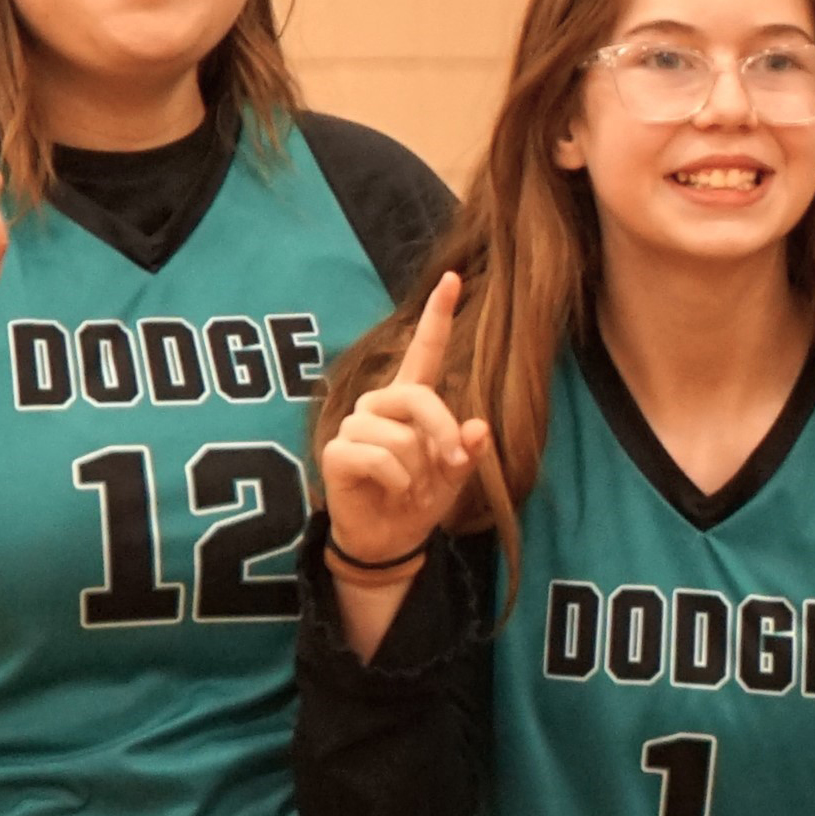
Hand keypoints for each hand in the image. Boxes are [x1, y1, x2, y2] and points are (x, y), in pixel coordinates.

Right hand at [317, 275, 495, 573]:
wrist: (389, 536)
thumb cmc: (420, 497)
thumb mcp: (455, 474)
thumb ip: (468, 450)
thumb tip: (478, 428)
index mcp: (409, 399)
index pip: (423, 350)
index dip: (437, 316)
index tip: (452, 278)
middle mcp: (378, 403)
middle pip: (420, 399)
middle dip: (443, 437)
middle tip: (448, 469)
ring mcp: (354, 424)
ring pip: (401, 438)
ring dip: (418, 472)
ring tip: (409, 485)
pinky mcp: (336, 450)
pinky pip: (380, 459)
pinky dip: (398, 483)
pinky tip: (390, 491)